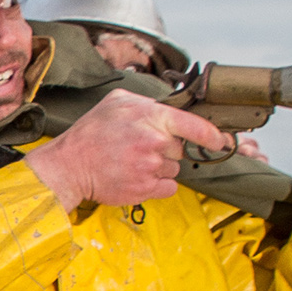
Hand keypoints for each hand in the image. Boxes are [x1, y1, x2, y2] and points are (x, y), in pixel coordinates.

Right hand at [24, 88, 230, 214]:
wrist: (69, 166)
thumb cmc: (91, 133)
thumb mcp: (117, 102)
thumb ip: (147, 102)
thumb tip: (170, 106)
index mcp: (151, 117)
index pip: (195, 125)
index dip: (213, 135)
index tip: (222, 141)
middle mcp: (154, 141)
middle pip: (180, 149)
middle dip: (165, 149)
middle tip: (139, 148)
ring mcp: (150, 167)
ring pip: (173, 168)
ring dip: (159, 167)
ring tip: (132, 162)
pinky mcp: (145, 189)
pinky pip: (168, 187)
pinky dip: (157, 184)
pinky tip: (136, 177)